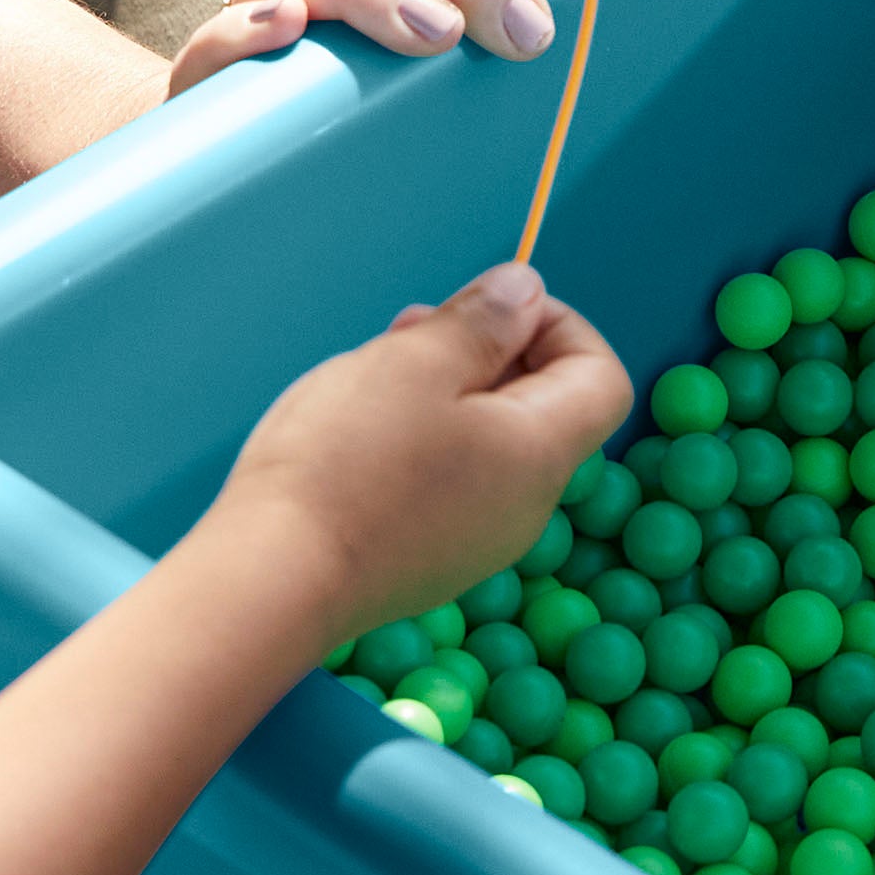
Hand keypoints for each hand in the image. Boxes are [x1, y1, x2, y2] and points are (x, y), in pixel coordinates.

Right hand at [173, 0, 594, 89]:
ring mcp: (257, 11)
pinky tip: (291, 28)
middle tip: (529, 33)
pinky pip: (212, 37)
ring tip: (440, 37)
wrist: (266, 180)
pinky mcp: (207, 78)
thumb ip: (512, 16)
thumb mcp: (463, 59)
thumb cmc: (393, 110)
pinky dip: (248, 26)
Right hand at [215, 263, 633, 655]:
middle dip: (489, 349)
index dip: (558, 324)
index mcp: (541, 454)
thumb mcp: (418, 362)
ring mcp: (477, 543)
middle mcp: (526, 508)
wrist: (272, 583)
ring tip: (375, 369)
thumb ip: (483, 322)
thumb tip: (527, 291)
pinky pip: (451, 482)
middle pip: (542, 406)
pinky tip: (359, 430)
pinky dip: (422, 440)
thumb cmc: (346, 463)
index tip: (488, 308)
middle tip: (413, 327)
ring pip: (488, 441)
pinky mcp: (428, 562)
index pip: (601, 376)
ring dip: (446, 390)